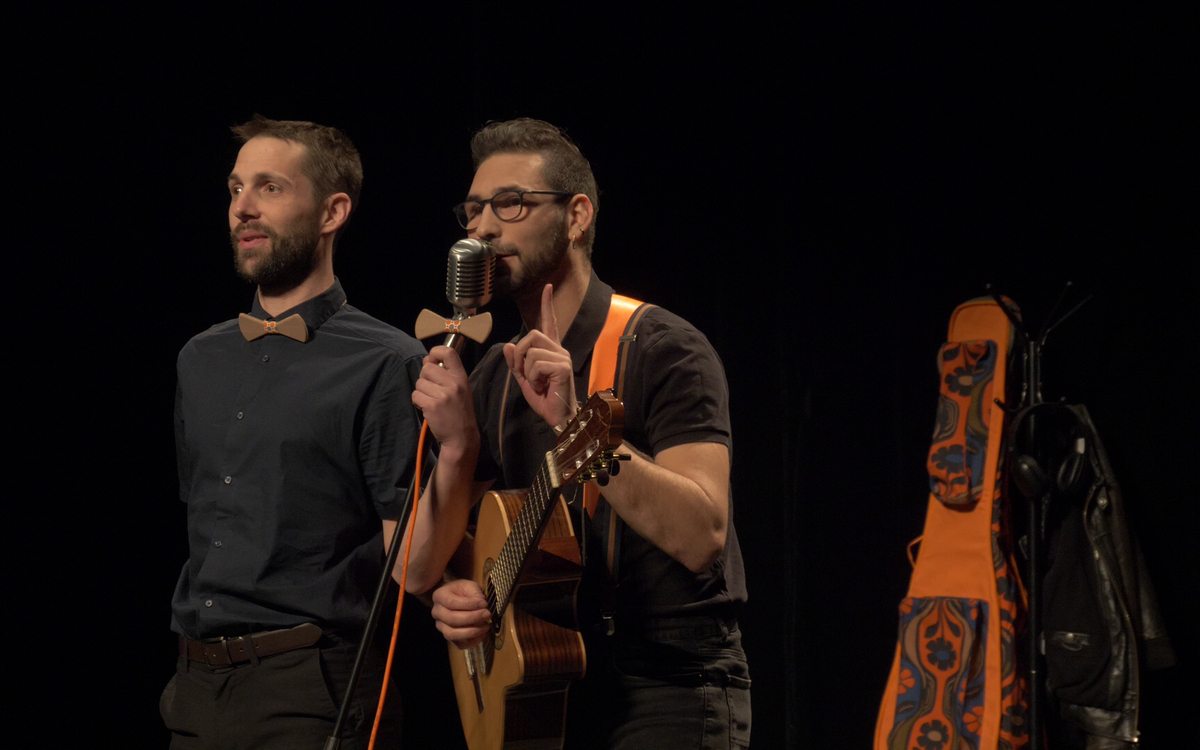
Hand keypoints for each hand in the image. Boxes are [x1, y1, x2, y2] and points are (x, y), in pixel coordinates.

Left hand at [411, 346, 478, 455]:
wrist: (461, 437)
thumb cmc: (459, 411)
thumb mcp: (459, 389)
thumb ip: (444, 373)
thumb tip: (426, 359)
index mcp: (461, 377)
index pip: (449, 352)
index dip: (436, 352)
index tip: (433, 360)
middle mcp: (453, 384)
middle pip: (426, 368)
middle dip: (425, 378)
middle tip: (433, 390)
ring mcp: (443, 395)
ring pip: (419, 383)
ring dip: (421, 392)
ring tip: (432, 401)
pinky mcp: (432, 406)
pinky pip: (415, 395)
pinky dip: (418, 402)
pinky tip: (428, 408)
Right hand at [431, 578, 491, 648]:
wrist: (454, 597)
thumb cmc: (461, 590)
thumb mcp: (468, 585)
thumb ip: (475, 593)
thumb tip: (482, 604)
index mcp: (439, 596)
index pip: (452, 602)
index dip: (469, 604)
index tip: (484, 603)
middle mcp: (436, 613)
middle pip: (452, 619)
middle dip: (472, 618)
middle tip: (487, 614)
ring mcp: (441, 626)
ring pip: (453, 634)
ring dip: (472, 631)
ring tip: (486, 625)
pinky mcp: (449, 637)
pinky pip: (459, 644)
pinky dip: (472, 641)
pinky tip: (482, 634)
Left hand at [503, 284, 575, 430]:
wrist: (558, 417)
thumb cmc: (545, 399)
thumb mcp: (524, 379)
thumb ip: (516, 363)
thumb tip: (510, 345)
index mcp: (551, 351)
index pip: (549, 323)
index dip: (547, 305)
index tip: (547, 287)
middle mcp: (560, 350)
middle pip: (531, 335)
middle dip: (520, 354)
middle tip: (524, 373)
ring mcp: (563, 357)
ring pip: (531, 350)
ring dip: (526, 370)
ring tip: (537, 383)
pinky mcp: (563, 367)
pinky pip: (536, 364)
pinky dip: (533, 378)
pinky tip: (543, 387)